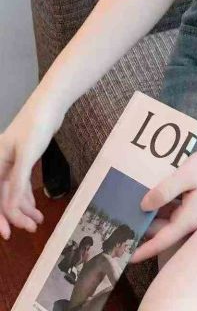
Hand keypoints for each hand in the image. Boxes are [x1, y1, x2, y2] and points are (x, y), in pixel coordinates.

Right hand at [0, 96, 64, 239]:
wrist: (49, 104)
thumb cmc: (36, 125)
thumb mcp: (27, 154)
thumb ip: (17, 181)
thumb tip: (11, 207)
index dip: (0, 217)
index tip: (7, 234)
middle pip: (3, 197)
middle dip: (15, 215)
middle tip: (30, 229)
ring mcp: (10, 163)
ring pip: (12, 192)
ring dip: (24, 208)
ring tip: (37, 222)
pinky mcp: (22, 161)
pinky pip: (20, 184)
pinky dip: (27, 196)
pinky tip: (35, 208)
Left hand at [129, 143, 196, 263]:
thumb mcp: (186, 176)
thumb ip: (164, 191)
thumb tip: (143, 206)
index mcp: (188, 219)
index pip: (161, 242)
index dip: (142, 250)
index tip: (123, 257)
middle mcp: (189, 221)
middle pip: (160, 232)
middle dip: (141, 231)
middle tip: (117, 226)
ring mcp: (192, 213)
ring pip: (165, 220)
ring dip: (149, 217)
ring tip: (126, 210)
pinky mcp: (193, 204)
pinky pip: (172, 211)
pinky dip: (159, 207)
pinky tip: (147, 196)